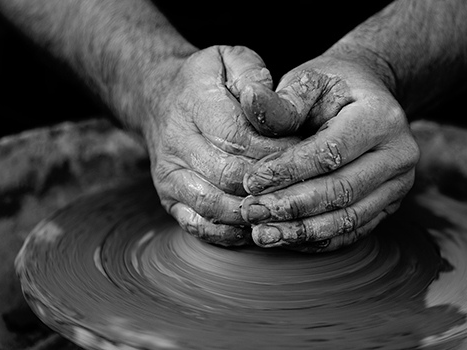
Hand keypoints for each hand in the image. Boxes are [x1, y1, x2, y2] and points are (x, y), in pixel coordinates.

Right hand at [144, 46, 296, 245]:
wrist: (161, 98)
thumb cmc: (210, 80)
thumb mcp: (232, 59)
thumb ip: (253, 76)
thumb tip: (267, 103)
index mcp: (194, 104)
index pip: (238, 138)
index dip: (276, 153)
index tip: (305, 156)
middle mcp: (175, 142)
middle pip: (229, 176)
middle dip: (271, 186)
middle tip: (304, 188)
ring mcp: (169, 175)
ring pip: (215, 207)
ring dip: (254, 213)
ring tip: (286, 210)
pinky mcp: (169, 199)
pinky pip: (200, 226)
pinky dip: (232, 233)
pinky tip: (258, 225)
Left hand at [239, 49, 419, 251]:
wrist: (366, 97)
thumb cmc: (331, 88)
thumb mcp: (309, 81)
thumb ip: (283, 101)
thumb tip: (251, 100)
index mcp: (382, 116)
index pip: (331, 152)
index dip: (289, 170)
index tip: (251, 182)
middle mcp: (400, 154)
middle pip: (342, 190)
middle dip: (292, 206)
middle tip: (252, 213)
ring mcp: (399, 184)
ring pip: (349, 218)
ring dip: (302, 231)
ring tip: (263, 234)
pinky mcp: (389, 206)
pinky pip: (353, 231)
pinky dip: (318, 240)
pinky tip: (285, 239)